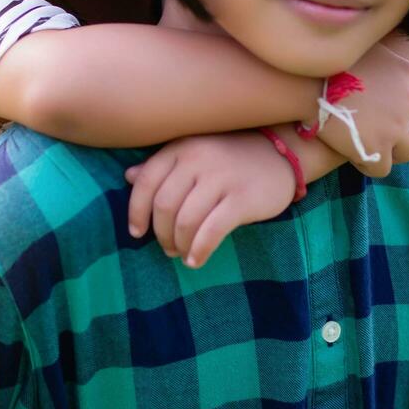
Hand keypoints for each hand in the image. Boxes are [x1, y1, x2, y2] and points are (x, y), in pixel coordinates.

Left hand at [124, 132, 295, 268]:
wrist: (280, 153)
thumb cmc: (230, 156)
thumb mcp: (194, 151)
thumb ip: (163, 165)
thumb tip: (128, 176)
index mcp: (181, 148)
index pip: (146, 182)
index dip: (136, 211)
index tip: (136, 232)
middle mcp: (197, 159)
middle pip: (164, 205)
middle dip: (161, 233)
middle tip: (167, 248)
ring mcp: (220, 179)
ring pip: (185, 221)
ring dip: (179, 245)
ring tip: (183, 254)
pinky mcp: (242, 199)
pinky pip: (212, 231)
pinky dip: (199, 250)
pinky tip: (196, 260)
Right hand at [313, 39, 408, 177]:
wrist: (306, 83)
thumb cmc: (329, 62)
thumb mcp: (366, 48)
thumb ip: (384, 62)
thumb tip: (380, 70)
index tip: (406, 116)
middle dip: (404, 134)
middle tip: (379, 133)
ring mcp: (397, 128)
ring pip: (406, 153)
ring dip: (389, 152)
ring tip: (365, 145)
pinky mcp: (378, 150)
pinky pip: (382, 168)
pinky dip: (369, 164)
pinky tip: (351, 153)